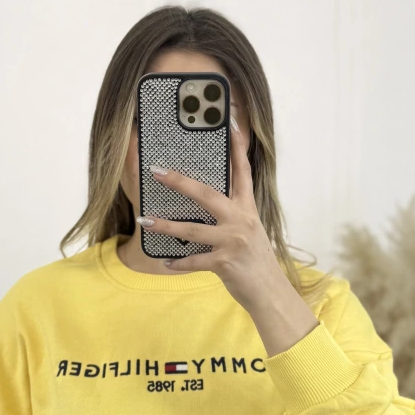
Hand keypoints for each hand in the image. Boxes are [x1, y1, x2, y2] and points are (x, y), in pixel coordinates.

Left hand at [139, 114, 282, 313]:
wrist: (270, 292)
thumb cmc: (255, 260)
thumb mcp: (249, 230)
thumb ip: (232, 214)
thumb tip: (206, 200)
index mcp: (247, 208)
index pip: (242, 171)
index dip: (236, 146)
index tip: (229, 121)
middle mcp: (241, 220)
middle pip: (207, 194)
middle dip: (179, 181)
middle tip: (157, 171)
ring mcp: (233, 241)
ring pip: (192, 229)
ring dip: (165, 226)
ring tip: (145, 221)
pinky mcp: (225, 262)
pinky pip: (194, 261)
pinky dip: (177, 262)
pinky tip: (165, 262)